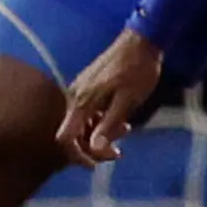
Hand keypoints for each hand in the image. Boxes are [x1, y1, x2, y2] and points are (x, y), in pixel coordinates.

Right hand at [61, 30, 162, 164]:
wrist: (141, 41)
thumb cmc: (137, 70)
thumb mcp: (128, 100)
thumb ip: (109, 125)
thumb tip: (94, 148)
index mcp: (82, 101)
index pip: (65, 138)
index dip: (77, 156)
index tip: (96, 165)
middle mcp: (75, 96)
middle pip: (72, 134)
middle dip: (93, 147)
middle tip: (118, 152)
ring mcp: (80, 90)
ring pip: (80, 124)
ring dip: (98, 135)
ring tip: (125, 132)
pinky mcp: (88, 87)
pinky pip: (87, 113)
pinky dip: (100, 123)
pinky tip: (120, 121)